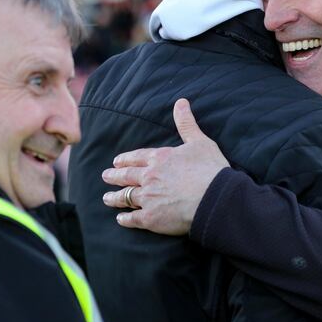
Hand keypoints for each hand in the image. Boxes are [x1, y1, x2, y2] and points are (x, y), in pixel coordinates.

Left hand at [102, 98, 229, 234]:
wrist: (216, 198)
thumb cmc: (210, 169)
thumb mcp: (199, 141)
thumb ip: (186, 123)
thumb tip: (181, 102)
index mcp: (160, 158)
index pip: (136, 157)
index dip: (125, 159)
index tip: (116, 161)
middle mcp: (149, 177)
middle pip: (126, 176)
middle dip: (114, 176)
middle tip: (105, 176)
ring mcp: (148, 198)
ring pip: (126, 196)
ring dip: (115, 197)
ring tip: (107, 198)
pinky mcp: (151, 218)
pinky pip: (133, 219)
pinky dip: (125, 219)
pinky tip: (120, 219)